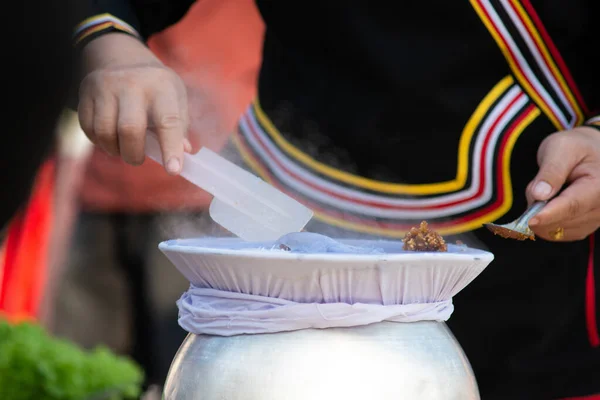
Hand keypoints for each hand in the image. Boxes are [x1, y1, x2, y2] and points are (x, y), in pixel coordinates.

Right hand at [78, 33, 193, 174]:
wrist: (122, 57)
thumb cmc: (157, 87)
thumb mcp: (176, 98)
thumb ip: (180, 126)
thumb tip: (184, 151)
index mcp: (162, 86)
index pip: (168, 120)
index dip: (171, 148)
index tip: (173, 170)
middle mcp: (132, 83)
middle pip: (129, 129)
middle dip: (134, 154)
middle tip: (138, 159)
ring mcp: (106, 86)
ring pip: (104, 132)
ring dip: (115, 150)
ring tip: (123, 149)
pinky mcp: (86, 92)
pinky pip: (88, 128)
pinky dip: (99, 142)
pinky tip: (110, 138)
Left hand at [526, 126, 599, 240]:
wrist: (591, 153)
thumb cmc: (576, 148)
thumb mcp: (561, 148)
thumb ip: (551, 171)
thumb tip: (539, 195)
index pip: (572, 205)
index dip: (549, 215)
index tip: (529, 221)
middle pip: (562, 220)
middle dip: (539, 209)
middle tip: (537, 186)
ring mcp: (595, 221)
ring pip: (556, 229)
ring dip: (541, 215)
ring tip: (547, 190)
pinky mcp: (584, 227)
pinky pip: (557, 233)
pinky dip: (544, 223)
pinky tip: (547, 204)